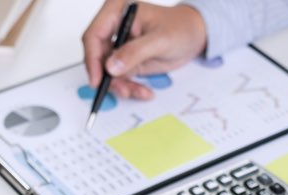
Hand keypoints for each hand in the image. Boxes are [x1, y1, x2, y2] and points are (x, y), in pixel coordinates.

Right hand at [82, 0, 206, 99]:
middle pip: (97, 56)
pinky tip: (143, 91)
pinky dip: (129, 86)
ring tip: (136, 91)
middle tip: (121, 90)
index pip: (94, 35)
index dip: (92, 59)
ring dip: (120, 85)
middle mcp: (114, 26)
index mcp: (117, 11)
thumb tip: (111, 66)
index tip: (98, 79)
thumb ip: (134, 52)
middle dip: (107, 77)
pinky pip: (120, 77)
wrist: (195, 36)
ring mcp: (120, 44)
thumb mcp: (160, 40)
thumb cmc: (181, 27)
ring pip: (107, 70)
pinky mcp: (126, 59)